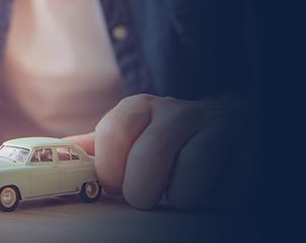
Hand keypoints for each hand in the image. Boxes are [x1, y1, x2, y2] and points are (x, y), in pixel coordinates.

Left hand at [65, 94, 255, 210]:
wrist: (234, 125)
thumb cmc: (173, 139)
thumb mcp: (135, 134)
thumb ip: (99, 146)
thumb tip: (55, 152)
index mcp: (145, 108)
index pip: (115, 131)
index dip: (110, 167)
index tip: (114, 184)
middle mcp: (181, 112)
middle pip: (150, 158)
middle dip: (144, 191)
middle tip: (149, 194)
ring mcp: (220, 129)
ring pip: (190, 177)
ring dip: (183, 196)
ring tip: (185, 189)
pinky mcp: (250, 150)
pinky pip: (230, 190)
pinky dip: (219, 198)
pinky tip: (217, 185)